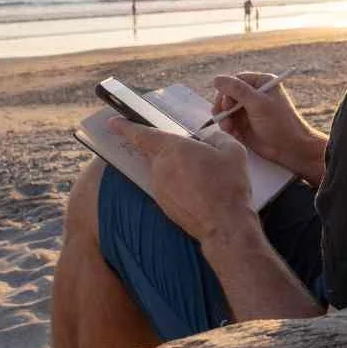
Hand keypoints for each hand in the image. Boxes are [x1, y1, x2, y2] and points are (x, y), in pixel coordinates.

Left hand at [108, 118, 256, 244]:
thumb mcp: (233, 152)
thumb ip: (217, 137)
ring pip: (163, 170)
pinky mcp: (163, 204)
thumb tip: (210, 136)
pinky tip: (199, 191)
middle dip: (166, 150)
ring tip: (202, 177)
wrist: (224, 225)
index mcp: (174, 149)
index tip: (113, 122)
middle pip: (155, 152)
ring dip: (176, 170)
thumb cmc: (229, 186)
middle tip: (188, 154)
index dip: (126, 127)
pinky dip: (179, 185)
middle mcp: (161, 167)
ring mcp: (159, 188)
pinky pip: (168, 187)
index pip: (143, 134)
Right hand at [212, 73, 327, 186]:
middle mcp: (254, 94)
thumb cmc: (279, 124)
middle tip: (222, 117)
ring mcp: (248, 110)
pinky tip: (233, 133)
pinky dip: (228, 127)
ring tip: (228, 128)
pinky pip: (229, 122)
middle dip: (223, 107)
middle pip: (228, 95)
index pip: (235, 81)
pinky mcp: (244, 124)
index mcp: (261, 83)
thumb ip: (237, 90)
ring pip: (226, 110)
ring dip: (224, 118)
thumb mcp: (258, 104)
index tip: (226, 105)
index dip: (227, 92)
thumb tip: (216, 79)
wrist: (290, 149)